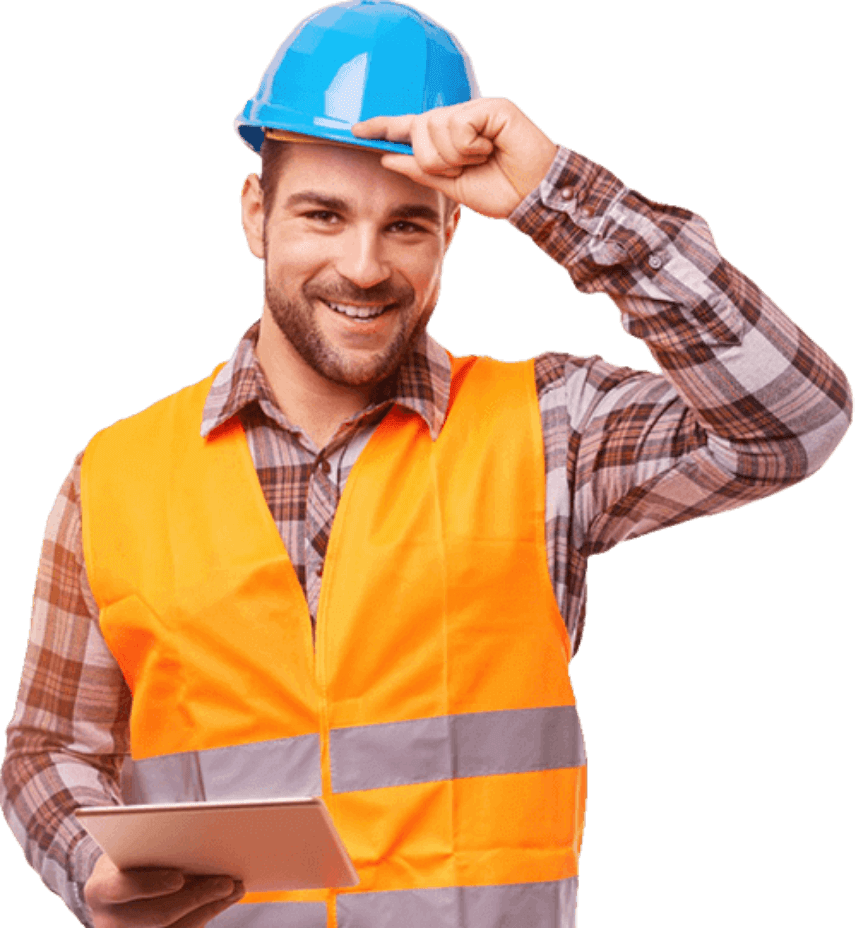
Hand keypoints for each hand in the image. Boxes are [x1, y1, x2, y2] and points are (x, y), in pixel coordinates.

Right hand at [84, 852, 244, 926]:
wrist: (110, 886)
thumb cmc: (127, 857)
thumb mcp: (132, 847)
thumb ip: (155, 848)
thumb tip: (200, 844)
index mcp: (99, 889)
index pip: (123, 888)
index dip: (151, 884)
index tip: (179, 878)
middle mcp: (107, 921)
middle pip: (157, 915)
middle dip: (196, 898)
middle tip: (227, 882)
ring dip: (209, 909)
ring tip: (235, 889)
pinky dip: (203, 916)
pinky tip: (223, 901)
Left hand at [351, 97, 557, 219]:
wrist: (534, 195)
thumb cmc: (503, 191)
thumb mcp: (452, 186)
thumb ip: (420, 170)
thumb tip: (388, 156)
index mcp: (450, 138)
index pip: (410, 127)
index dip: (384, 126)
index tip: (355, 129)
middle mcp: (460, 118)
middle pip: (418, 130)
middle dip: (434, 159)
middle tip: (463, 168)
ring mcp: (476, 110)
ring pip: (435, 129)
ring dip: (454, 156)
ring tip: (481, 158)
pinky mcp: (492, 107)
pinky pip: (458, 126)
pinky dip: (470, 146)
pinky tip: (490, 148)